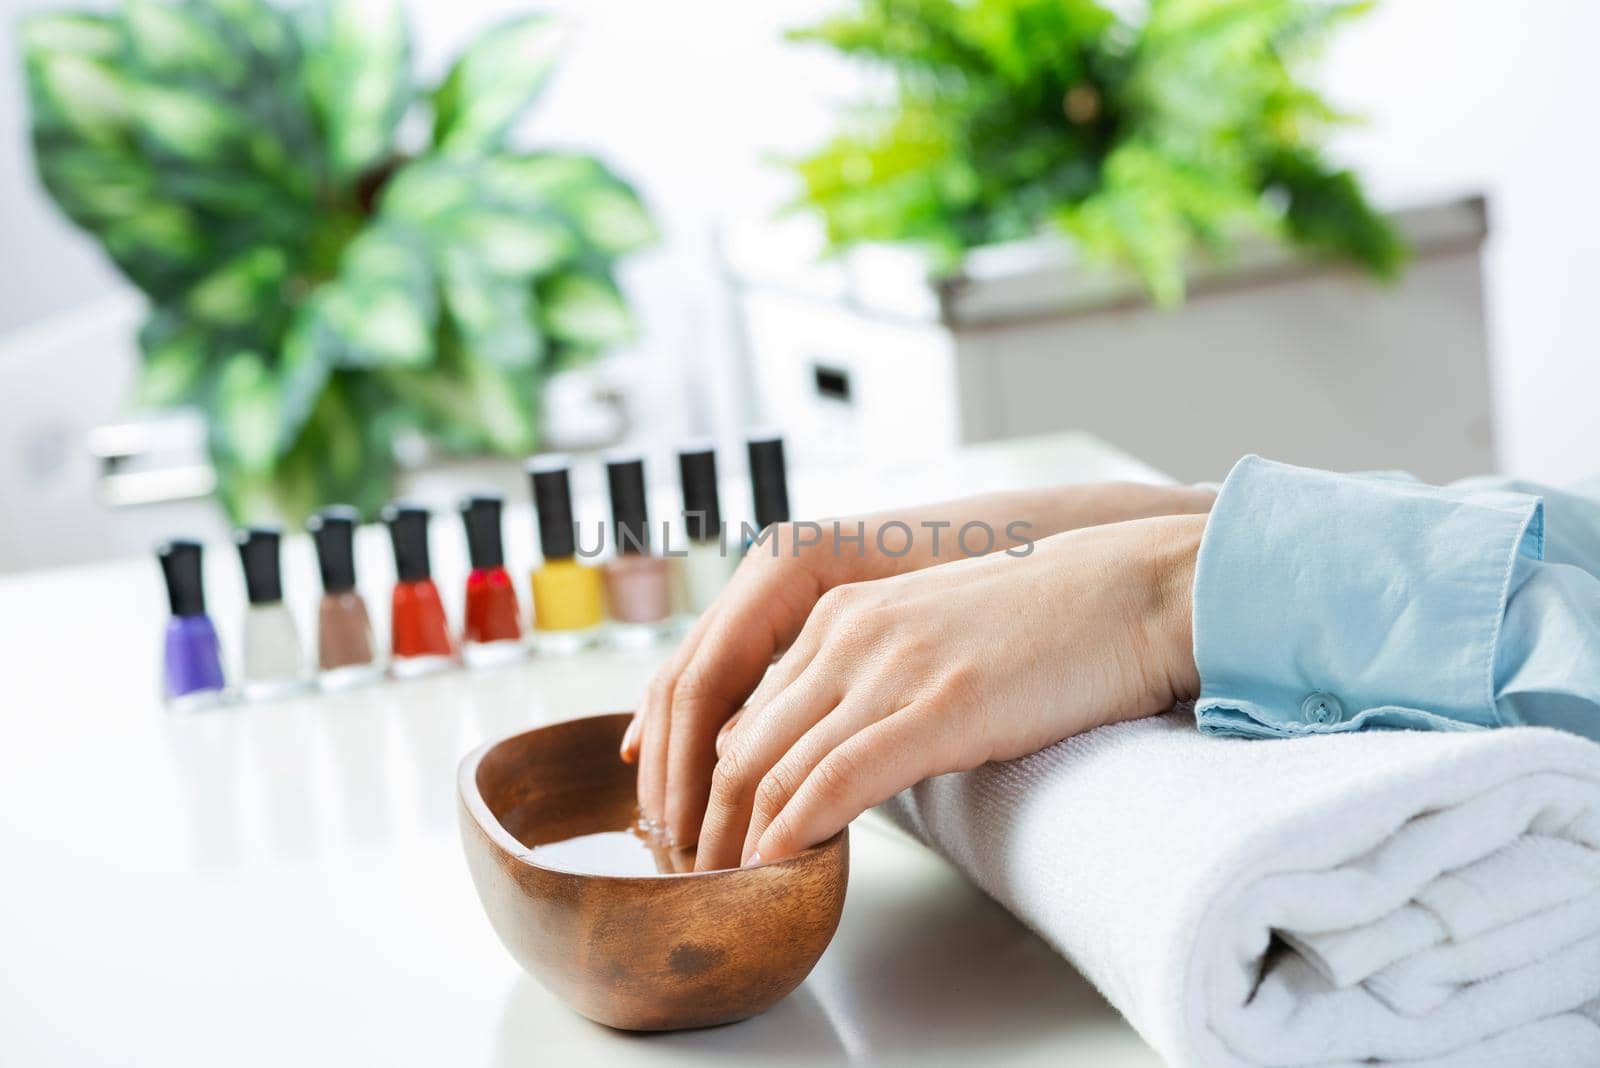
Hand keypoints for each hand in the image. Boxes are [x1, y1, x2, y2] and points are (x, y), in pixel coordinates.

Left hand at [692, 513, 1204, 869]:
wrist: (1136, 588)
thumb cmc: (1045, 623)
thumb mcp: (928, 634)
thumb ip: (863, 676)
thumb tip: (815, 747)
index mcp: (839, 612)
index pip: (738, 707)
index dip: (706, 780)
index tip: (703, 831)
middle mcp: (848, 633)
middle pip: (738, 745)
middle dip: (703, 820)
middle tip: (697, 875)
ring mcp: (891, 669)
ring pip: (773, 768)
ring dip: (736, 840)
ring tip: (726, 887)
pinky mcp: (939, 709)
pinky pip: (837, 781)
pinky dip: (793, 832)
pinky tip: (774, 866)